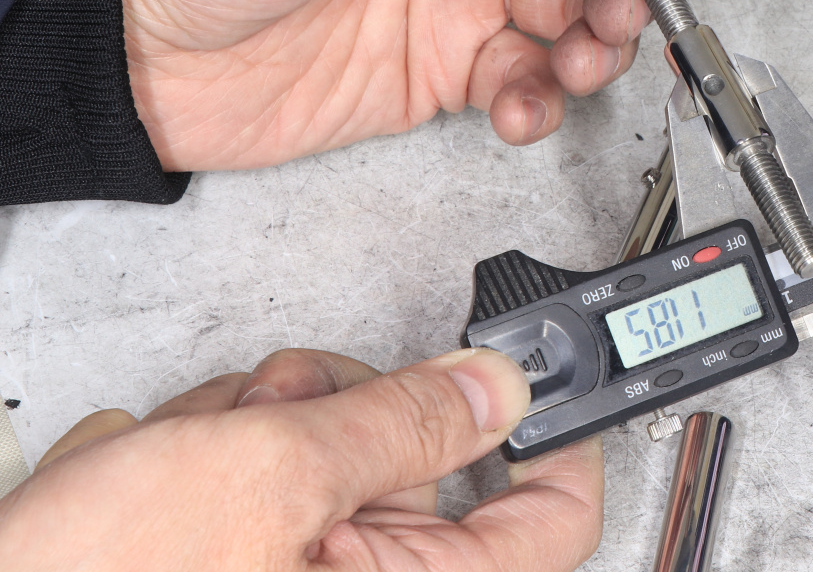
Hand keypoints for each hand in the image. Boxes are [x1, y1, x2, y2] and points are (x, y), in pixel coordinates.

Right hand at [0, 347, 603, 570]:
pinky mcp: (241, 559)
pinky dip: (207, 450)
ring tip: (176, 457)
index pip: (552, 519)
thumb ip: (402, 422)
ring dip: (252, 422)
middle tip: (275, 406)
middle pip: (418, 459)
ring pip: (328, 449)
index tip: (537, 370)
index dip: (558, 435)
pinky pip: (262, 472)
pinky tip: (144, 476)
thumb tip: (502, 388)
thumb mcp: (270, 476)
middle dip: (339, 408)